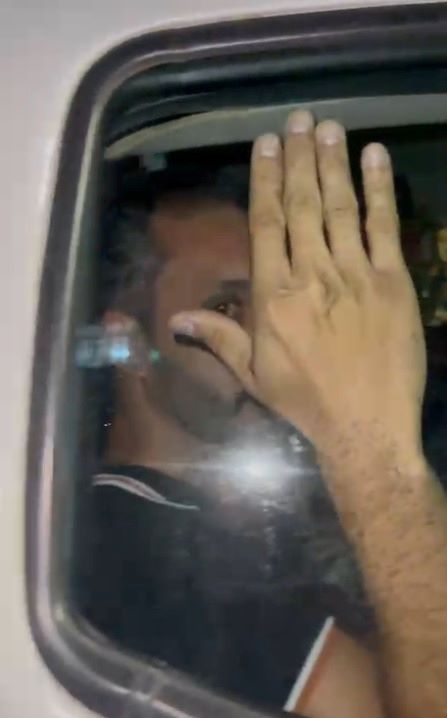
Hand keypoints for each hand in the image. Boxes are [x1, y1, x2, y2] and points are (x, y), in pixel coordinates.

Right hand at [169, 111, 425, 458]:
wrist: (366, 426)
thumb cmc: (305, 401)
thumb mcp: (253, 374)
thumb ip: (219, 337)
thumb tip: (176, 318)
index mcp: (275, 294)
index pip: (267, 223)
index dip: (266, 179)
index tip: (266, 144)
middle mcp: (313, 274)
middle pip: (302, 205)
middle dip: (299, 159)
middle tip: (298, 120)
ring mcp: (356, 274)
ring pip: (340, 208)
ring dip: (333, 164)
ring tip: (328, 127)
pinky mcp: (393, 282)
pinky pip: (384, 228)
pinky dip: (379, 191)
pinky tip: (375, 157)